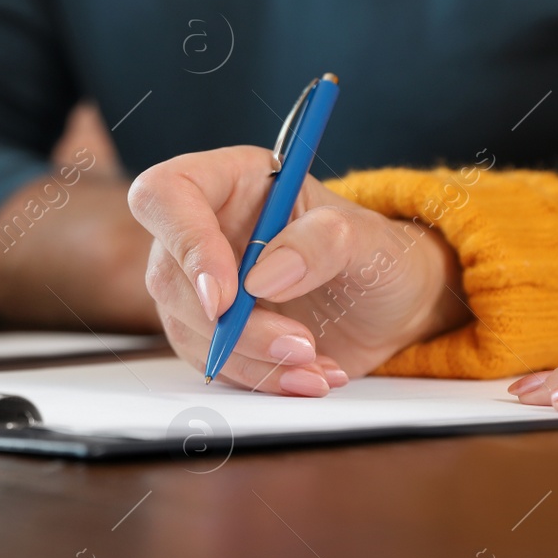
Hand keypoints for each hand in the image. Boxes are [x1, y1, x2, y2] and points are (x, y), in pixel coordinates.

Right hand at [128, 146, 469, 393]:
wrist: (391, 306)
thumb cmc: (379, 255)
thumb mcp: (369, 239)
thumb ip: (321, 243)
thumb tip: (261, 278)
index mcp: (233, 180)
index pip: (166, 194)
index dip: (184, 243)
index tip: (226, 296)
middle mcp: (206, 226)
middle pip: (169, 274)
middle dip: (232, 324)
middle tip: (298, 344)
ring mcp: (201, 280)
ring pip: (186, 326)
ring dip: (249, 358)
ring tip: (315, 365)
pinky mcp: (211, 328)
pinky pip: (210, 360)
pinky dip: (258, 377)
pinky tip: (306, 377)